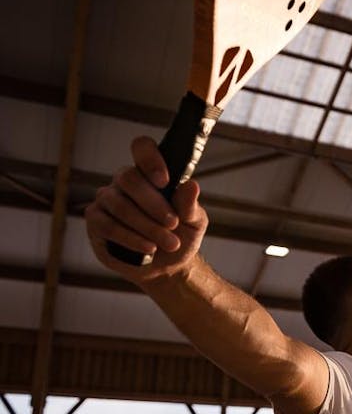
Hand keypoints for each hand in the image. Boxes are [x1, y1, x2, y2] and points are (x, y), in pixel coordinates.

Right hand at [85, 137, 207, 283]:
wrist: (167, 266)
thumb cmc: (180, 236)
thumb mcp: (194, 222)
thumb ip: (190, 205)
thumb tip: (191, 185)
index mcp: (150, 173)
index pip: (141, 148)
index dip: (149, 158)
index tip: (165, 181)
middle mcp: (125, 182)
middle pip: (128, 178)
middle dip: (154, 204)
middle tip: (173, 224)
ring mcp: (107, 200)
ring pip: (119, 204)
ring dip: (146, 226)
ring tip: (169, 243)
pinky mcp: (95, 221)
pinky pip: (107, 225)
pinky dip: (131, 238)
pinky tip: (148, 248)